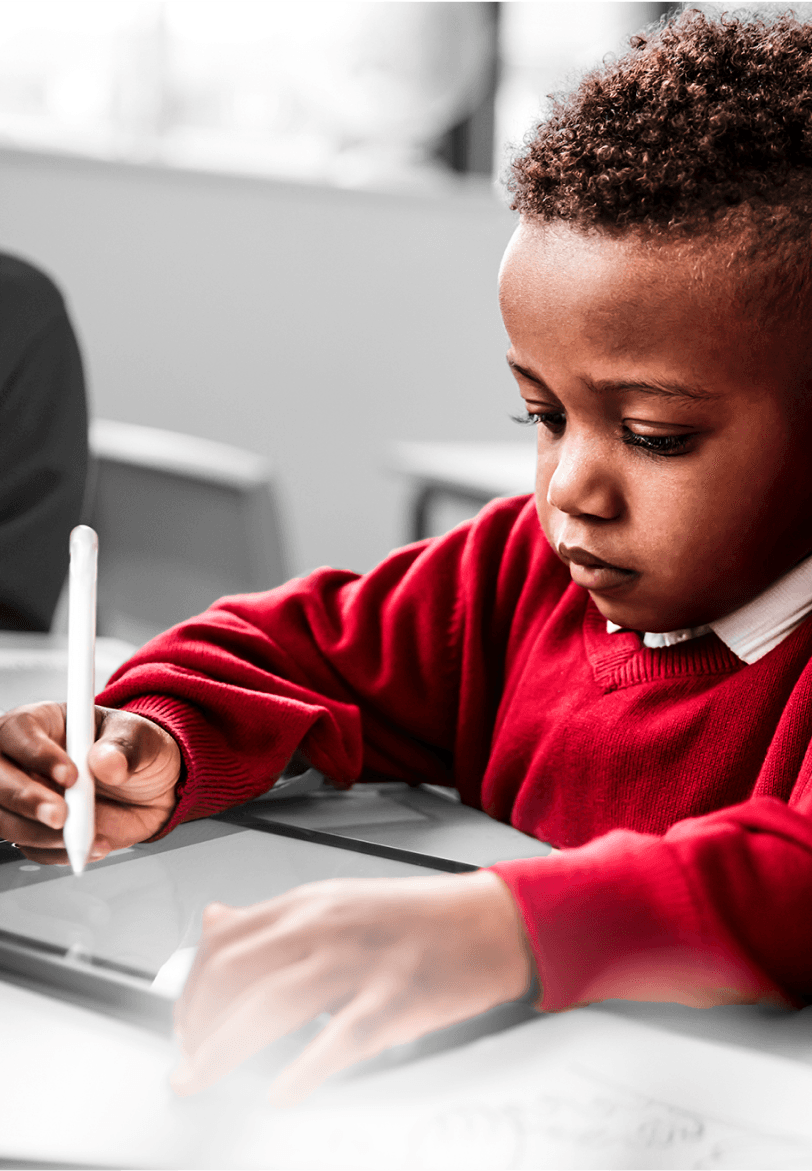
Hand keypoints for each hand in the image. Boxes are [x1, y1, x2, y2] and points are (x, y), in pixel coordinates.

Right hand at [0, 702, 180, 862]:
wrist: (150, 789)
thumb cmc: (135, 751)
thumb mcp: (142, 737)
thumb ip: (126, 746)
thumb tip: (105, 763)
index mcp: (43, 723)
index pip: (19, 731)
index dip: (37, 754)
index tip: (70, 775)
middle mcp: (23, 759)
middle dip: (25, 799)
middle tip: (61, 815)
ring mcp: (24, 795)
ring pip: (4, 818)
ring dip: (38, 833)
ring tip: (82, 836)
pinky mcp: (32, 828)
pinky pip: (29, 847)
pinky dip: (56, 852)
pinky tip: (89, 846)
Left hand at [172, 869, 532, 1103]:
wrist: (491, 921)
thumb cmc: (416, 918)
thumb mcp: (335, 901)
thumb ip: (273, 917)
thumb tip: (213, 921)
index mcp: (309, 904)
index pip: (224, 940)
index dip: (191, 987)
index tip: (185, 1022)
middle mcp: (326, 927)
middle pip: (235, 972)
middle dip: (196, 1023)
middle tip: (189, 1060)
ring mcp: (359, 962)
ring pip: (269, 1005)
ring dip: (222, 1051)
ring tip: (200, 1079)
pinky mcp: (393, 1000)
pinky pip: (336, 1040)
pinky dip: (301, 1071)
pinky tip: (282, 1093)